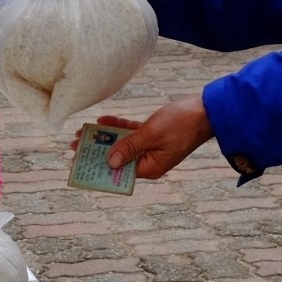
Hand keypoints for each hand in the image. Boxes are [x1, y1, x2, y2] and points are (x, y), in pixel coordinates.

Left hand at [71, 99, 214, 179]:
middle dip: (97, 151)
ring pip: (122, 144)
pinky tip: (102, 121)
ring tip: (83, 133)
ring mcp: (151, 148)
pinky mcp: (153, 135)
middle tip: (74, 144)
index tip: (79, 162)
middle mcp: (149, 161)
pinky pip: (131, 134)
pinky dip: (118, 128)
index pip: (118, 171)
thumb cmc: (181, 124)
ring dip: (105, 138)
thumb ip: (129, 147)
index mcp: (150, 168)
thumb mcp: (151, 135)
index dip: (97, 166)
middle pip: (117, 158)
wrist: (206, 110)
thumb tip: (109, 162)